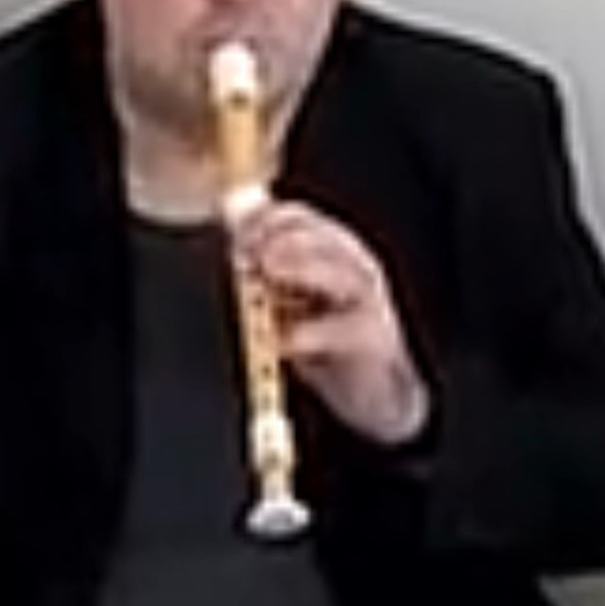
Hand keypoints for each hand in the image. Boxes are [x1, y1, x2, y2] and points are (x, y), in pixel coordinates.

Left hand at [231, 199, 430, 446]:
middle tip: (247, 257)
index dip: (261, 222)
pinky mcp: (372, 339)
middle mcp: (354, 266)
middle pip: (317, 236)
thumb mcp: (290, 298)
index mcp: (333, 248)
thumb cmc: (326, 337)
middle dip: (278, 241)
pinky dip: (309, 332)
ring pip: (338, 272)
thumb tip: (232, 244)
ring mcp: (368, 300)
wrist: (372, 389)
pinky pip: (341, 330)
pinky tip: (283, 339)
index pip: (297, 216)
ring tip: (268, 275)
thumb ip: (266, 271)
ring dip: (299, 268)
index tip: (234, 242)